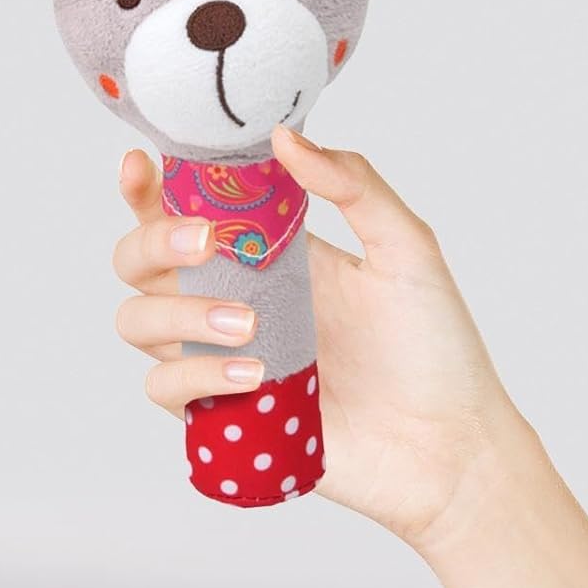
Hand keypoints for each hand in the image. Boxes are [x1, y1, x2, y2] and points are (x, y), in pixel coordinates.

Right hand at [113, 124, 530, 550]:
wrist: (450, 450)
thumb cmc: (435, 352)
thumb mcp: (407, 250)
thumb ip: (352, 184)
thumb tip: (285, 137)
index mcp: (264, 254)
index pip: (182, 210)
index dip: (145, 188)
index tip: (140, 165)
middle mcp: (230, 300)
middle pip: (137, 261)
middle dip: (153, 242)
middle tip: (207, 244)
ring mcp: (218, 357)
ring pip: (137, 321)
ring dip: (178, 313)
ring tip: (248, 326)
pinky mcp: (219, 413)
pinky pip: (163, 388)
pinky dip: (195, 374)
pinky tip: (253, 376)